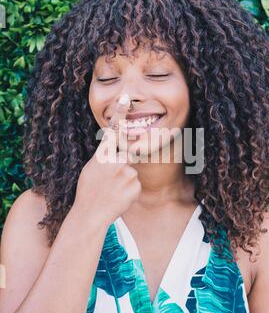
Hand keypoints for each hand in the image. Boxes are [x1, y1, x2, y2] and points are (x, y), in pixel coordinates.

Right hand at [73, 94, 141, 226]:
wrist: (90, 215)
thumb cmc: (88, 191)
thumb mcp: (91, 168)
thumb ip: (105, 156)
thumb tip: (118, 149)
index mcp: (102, 155)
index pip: (113, 130)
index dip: (120, 113)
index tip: (127, 98)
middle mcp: (115, 161)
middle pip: (127, 155)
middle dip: (121, 165)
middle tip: (109, 180)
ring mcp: (127, 173)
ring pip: (132, 170)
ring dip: (125, 179)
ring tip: (112, 190)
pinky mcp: (136, 185)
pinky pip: (136, 183)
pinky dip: (129, 190)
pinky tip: (119, 197)